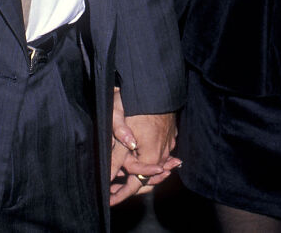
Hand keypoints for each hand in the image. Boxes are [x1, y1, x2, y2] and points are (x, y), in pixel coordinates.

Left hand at [109, 88, 179, 205]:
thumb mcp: (118, 125)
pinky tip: (142, 157)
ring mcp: (169, 143)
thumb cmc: (135, 101)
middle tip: (114, 191)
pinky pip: (162, 154)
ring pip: (156, 166)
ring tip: (125, 177)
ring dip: (143, 173)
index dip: (121, 194)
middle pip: (148, 179)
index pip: (136, 183)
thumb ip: (116, 153)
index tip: (109, 199)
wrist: (154, 82)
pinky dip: (152, 160)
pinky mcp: (171, 134)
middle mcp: (164, 152)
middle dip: (131, 186)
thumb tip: (109, 175)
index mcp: (151, 155)